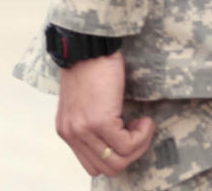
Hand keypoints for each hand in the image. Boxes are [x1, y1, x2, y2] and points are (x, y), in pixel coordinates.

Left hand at [56, 51, 155, 176]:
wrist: (89, 44)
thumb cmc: (91, 66)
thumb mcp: (84, 103)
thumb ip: (91, 126)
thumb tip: (117, 145)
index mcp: (67, 130)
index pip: (93, 165)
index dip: (116, 155)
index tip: (126, 135)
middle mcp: (71, 133)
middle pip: (107, 168)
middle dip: (129, 155)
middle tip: (138, 131)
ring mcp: (84, 129)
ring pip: (119, 160)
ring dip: (139, 145)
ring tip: (143, 125)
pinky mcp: (99, 121)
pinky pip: (127, 145)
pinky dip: (142, 136)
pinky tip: (145, 120)